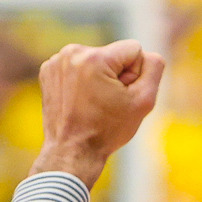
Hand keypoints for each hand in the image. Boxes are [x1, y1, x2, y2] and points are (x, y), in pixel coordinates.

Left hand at [33, 39, 164, 186]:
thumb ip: (154, 68)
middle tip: (106, 103)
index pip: (134, 50)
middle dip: (115, 75)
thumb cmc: (107, 130)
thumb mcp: (143, 101)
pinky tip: (79, 101)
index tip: (121, 96)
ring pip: (96, 60)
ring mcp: (56, 61)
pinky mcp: (48, 70)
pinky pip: (78, 66)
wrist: (71, 152)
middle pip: (113, 54)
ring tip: (92, 103)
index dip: (134, 75)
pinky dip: (81, 81)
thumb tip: (146, 54)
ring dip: (98, 78)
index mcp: (95, 58)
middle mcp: (72, 53)